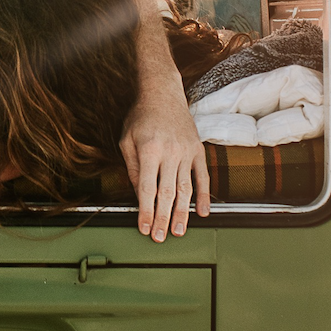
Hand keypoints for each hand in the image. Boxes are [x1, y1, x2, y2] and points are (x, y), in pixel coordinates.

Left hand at [120, 94, 210, 242]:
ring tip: (179, 232)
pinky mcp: (199, 150)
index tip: (143, 228)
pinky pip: (203, 176)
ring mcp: (187, 151)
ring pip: (186, 188)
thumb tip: (138, 196)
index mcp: (150, 150)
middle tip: (160, 237)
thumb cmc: (141, 117)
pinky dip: (204, 196)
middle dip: (162, 218)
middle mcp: (171, 152)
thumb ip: (132, 168)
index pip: (147, 188)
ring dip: (182, 213)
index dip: (145, 211)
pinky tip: (202, 213)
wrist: (163, 93)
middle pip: (167, 193)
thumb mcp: (127, 140)